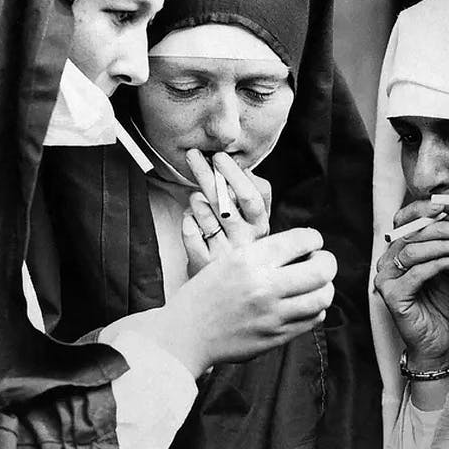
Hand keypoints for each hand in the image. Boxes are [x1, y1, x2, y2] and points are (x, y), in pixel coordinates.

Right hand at [101, 228, 335, 374]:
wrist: (186, 334)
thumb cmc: (205, 294)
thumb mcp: (228, 260)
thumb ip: (264, 253)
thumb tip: (302, 247)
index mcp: (249, 260)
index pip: (302, 240)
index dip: (314, 238)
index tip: (312, 242)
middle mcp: (264, 286)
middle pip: (322, 269)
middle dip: (327, 261)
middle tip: (320, 261)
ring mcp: (273, 314)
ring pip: (323, 296)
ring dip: (325, 287)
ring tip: (315, 284)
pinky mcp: (276, 336)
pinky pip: (313, 319)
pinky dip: (316, 308)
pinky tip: (304, 304)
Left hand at [182, 149, 271, 276]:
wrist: (231, 292)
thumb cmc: (243, 249)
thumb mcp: (257, 226)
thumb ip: (256, 198)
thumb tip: (246, 170)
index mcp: (261, 231)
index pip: (251, 198)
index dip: (234, 175)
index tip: (219, 157)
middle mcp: (244, 244)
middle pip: (223, 202)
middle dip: (206, 174)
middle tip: (193, 156)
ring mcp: (223, 256)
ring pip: (203, 215)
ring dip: (196, 200)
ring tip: (197, 197)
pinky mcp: (203, 265)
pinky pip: (189, 231)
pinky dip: (187, 220)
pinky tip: (192, 220)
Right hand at [374, 200, 448, 366]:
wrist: (435, 340)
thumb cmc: (439, 303)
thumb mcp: (444, 265)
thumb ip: (445, 243)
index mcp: (394, 251)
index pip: (403, 221)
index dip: (424, 210)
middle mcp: (384, 262)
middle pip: (411, 234)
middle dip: (442, 227)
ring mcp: (385, 279)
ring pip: (414, 251)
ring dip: (444, 243)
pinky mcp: (392, 296)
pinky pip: (418, 272)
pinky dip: (440, 263)